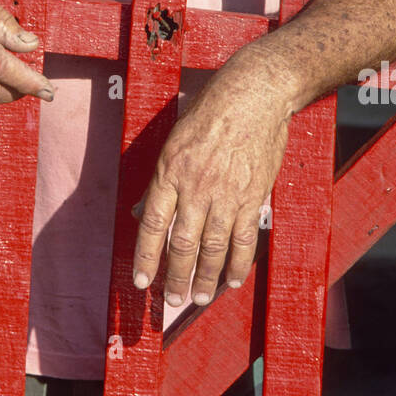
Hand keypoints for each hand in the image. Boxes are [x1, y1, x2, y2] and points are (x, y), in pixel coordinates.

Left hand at [131, 45, 293, 305]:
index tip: (142, 282)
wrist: (254, 94)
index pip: (151, 225)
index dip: (146, 258)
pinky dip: (237, 263)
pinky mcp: (253, 196)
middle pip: (182, 245)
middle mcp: (196, 187)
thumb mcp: (174, 139)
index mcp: (170, 171)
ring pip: (213, 248)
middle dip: (176, 278)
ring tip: (199, 298)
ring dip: (205, 278)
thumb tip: (141, 210)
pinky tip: (231, 280)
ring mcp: (226, 194)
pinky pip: (244, 238)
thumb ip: (161, 178)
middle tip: (171, 301)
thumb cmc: (211, 109)